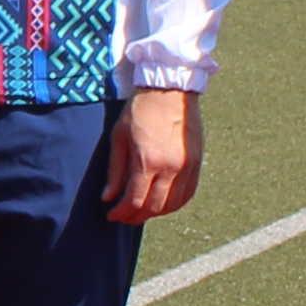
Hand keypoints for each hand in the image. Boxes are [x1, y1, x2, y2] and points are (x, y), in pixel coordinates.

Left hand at [102, 87, 200, 222]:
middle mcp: (171, 168)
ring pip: (173, 204)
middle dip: (136, 217)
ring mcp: (187, 167)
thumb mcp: (119, 137)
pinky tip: (162, 204)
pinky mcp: (197, 163)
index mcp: (148, 161)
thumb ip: (115, 171)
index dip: (122, 213)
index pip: (135, 200)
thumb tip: (108, 197)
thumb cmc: (140, 110)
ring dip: (155, 213)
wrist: (169, 88)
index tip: (112, 215)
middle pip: (154, 207)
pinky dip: (174, 204)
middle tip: (124, 217)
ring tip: (141, 212)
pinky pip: (188, 194)